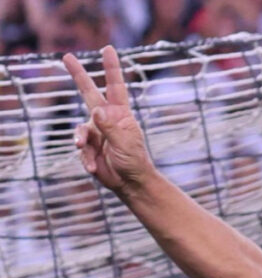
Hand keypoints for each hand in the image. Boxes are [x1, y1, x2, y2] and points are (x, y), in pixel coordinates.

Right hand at [63, 45, 154, 192]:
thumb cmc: (134, 161)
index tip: (108, 49)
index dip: (111, 68)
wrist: (130, 183)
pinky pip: (81, 149)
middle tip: (66, 57)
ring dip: (81, 141)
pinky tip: (95, 168)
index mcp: (120, 114)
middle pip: (88, 94)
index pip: (115, 87)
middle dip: (78, 75)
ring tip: (85, 150)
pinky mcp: (89, 147)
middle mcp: (106, 119)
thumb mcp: (125, 143)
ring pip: (80, 129)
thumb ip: (110, 127)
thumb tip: (96, 110)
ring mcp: (96, 132)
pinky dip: (86, 159)